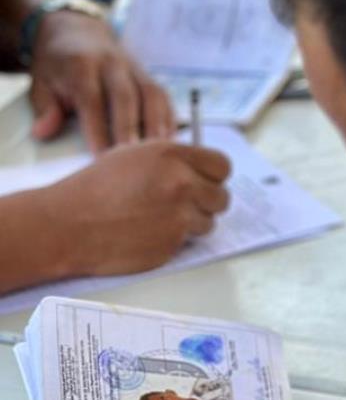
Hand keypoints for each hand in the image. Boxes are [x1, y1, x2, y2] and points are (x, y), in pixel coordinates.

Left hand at [30, 11, 175, 150]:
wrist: (77, 30)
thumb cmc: (57, 64)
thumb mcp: (39, 81)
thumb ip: (44, 108)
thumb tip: (43, 132)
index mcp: (80, 65)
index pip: (91, 99)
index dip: (97, 128)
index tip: (100, 157)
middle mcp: (111, 63)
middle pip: (126, 97)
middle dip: (130, 129)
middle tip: (132, 159)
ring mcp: (134, 68)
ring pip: (151, 95)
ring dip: (156, 125)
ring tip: (158, 152)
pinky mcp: (148, 75)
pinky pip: (163, 96)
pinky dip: (168, 119)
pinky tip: (169, 141)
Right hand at [42, 140, 230, 278]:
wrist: (69, 223)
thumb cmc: (96, 188)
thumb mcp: (133, 155)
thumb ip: (171, 160)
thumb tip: (197, 169)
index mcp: (172, 156)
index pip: (222, 165)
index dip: (214, 175)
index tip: (206, 181)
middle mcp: (181, 184)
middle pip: (222, 197)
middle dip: (207, 201)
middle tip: (185, 204)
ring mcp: (180, 216)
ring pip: (209, 222)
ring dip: (192, 223)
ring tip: (160, 219)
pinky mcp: (173, 244)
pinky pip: (188, 241)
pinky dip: (174, 239)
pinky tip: (148, 232)